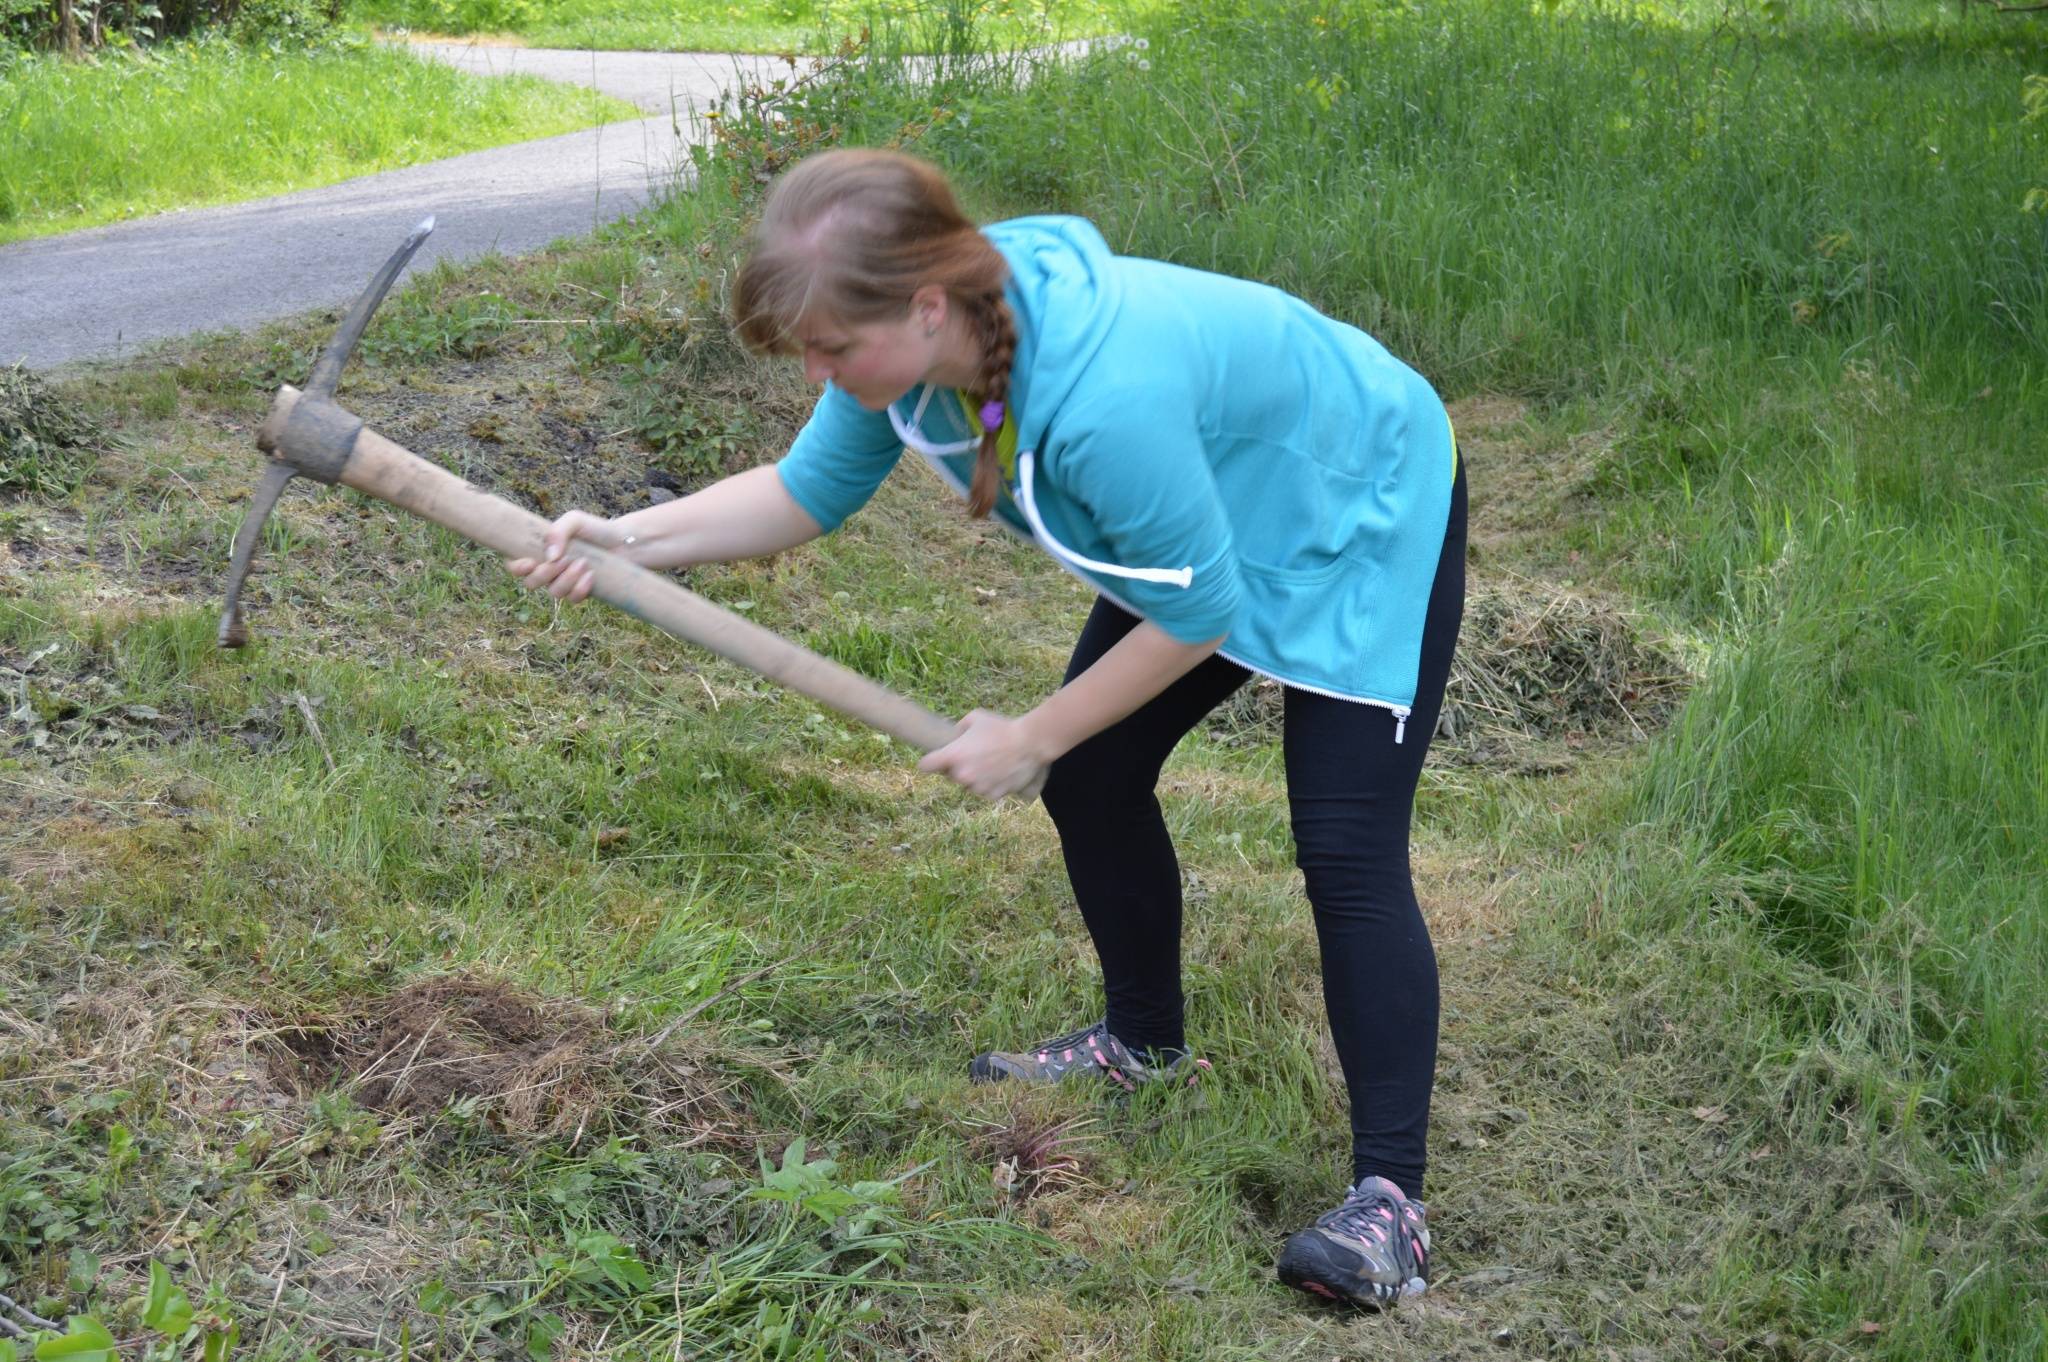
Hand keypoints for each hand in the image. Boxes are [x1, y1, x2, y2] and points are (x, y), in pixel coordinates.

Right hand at [505, 509, 621, 601]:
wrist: (623, 542)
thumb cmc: (594, 529)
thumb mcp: (575, 520)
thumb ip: (558, 531)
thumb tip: (550, 557)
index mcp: (539, 551)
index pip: (515, 565)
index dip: (516, 568)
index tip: (529, 563)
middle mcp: (548, 569)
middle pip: (530, 583)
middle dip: (545, 574)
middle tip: (565, 559)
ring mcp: (563, 582)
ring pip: (553, 593)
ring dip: (567, 580)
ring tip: (583, 563)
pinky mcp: (580, 592)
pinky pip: (572, 599)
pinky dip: (580, 589)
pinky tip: (591, 575)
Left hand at [917, 709, 1051, 801]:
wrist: (1030, 743)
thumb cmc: (1002, 727)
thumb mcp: (975, 717)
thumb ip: (960, 727)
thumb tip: (955, 735)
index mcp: (953, 755)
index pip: (925, 766)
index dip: (929, 762)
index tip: (935, 760)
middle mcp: (962, 775)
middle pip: (950, 776)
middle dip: (957, 768)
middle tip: (974, 756)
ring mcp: (977, 787)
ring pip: (968, 785)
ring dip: (974, 778)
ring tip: (990, 762)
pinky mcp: (993, 795)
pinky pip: (985, 792)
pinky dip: (990, 785)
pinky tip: (1000, 771)